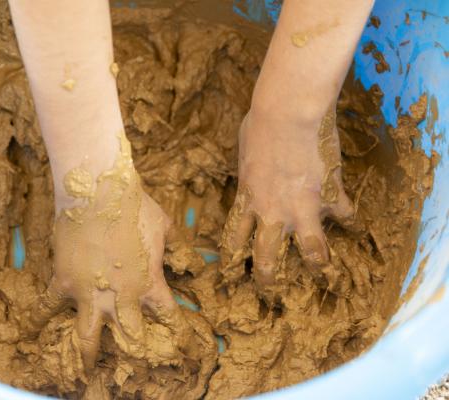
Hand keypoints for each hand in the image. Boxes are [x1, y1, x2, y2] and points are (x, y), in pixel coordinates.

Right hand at [23, 139, 184, 370]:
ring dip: (88, 354)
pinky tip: (27, 333)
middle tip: (135, 364)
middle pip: (130, 336)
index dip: (179, 332)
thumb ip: (177, 246)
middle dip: (134, 353)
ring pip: (87, 335)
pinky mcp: (64, 281)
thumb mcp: (164, 226)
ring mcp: (90, 292)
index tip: (184, 344)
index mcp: (149, 284)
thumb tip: (191, 258)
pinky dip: (37, 319)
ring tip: (85, 370)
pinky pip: (47, 306)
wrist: (99, 191)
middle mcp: (121, 297)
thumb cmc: (135, 206)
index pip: (169, 317)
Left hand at [220, 107, 354, 287]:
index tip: (230, 273)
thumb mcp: (244, 151)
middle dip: (266, 279)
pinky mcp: (330, 198)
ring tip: (320, 271)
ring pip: (310, 252)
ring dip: (316, 263)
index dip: (231, 260)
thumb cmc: (259, 123)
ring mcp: (303, 209)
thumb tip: (252, 169)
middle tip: (268, 290)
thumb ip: (249, 170)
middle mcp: (272, 213)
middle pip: (266, 258)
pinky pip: (345, 217)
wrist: (288, 114)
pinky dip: (350, 221)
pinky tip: (353, 226)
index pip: (234, 240)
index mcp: (247, 200)